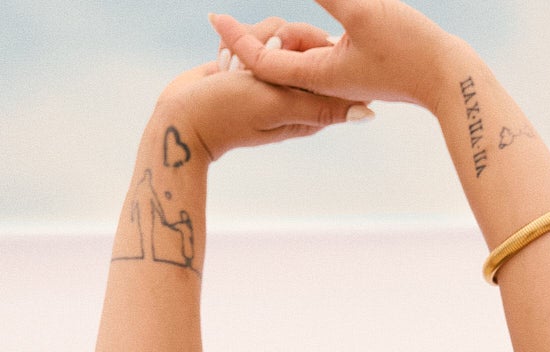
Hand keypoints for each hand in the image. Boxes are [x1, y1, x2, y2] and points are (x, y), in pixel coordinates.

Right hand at [161, 32, 364, 159]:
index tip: (286, 49)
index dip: (315, 47)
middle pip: (306, 44)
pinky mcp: (251, 67)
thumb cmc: (228, 115)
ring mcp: (273, 80)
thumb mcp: (277, 106)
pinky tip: (222, 60)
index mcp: (311, 110)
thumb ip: (320, 107)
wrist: (181, 118)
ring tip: (230, 65)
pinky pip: (255, 38)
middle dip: (279, 39)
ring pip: (278, 34)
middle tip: (250, 58)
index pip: (331, 65)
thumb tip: (369, 112)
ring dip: (252, 40)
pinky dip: (238, 42)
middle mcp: (295, 94)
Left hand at [208, 0, 457, 110]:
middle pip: (276, 63)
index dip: (236, 39)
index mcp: (319, 77)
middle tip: (222, 24)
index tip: (213, 18)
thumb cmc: (410, 48)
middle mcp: (325, 83)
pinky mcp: (356, 71)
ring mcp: (340, 79)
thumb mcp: (361, 11)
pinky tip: (299, 31)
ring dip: (279, 40)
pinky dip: (304, 40)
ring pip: (298, 57)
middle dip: (251, 43)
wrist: (449, 80)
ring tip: (254, 30)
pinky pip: (319, 55)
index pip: (264, 61)